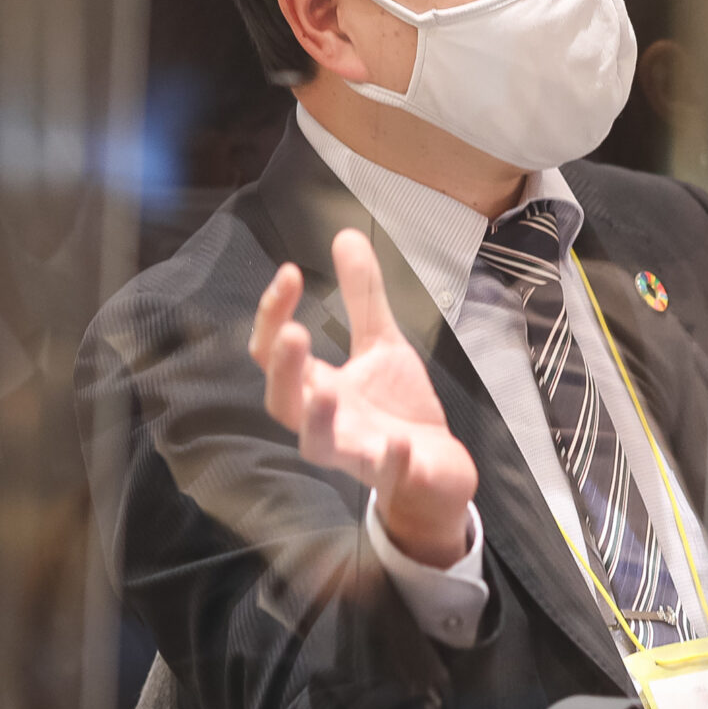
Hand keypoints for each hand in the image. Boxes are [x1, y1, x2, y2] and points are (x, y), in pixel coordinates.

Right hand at [251, 228, 477, 566]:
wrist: (435, 468)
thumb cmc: (395, 409)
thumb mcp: (381, 343)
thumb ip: (361, 296)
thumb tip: (346, 234)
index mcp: (316, 386)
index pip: (273, 353)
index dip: (272, 314)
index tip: (289, 272)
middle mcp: (324, 421)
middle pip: (282, 402)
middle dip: (283, 369)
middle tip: (293, 332)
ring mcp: (355, 451)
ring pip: (318, 446)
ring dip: (318, 421)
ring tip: (327, 392)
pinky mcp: (393, 474)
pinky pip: (385, 471)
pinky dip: (390, 460)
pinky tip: (399, 443)